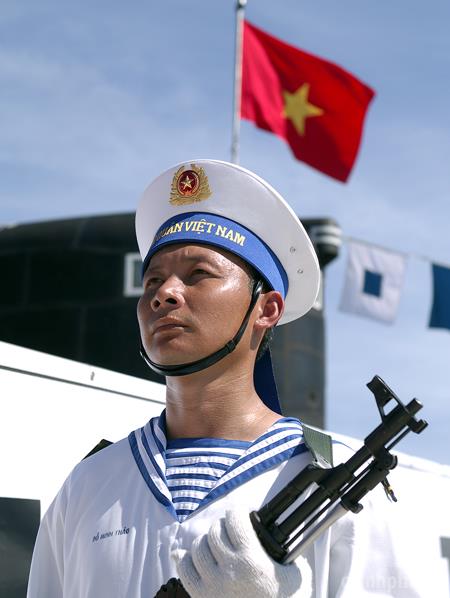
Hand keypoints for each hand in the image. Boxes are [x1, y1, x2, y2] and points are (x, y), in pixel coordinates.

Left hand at [173, 509, 311, 597]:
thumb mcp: (297, 574)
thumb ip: (287, 551)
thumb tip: (277, 532)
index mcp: (252, 561)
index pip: (234, 519)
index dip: (239, 511)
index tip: (243, 513)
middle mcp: (229, 571)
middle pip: (214, 531)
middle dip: (223, 525)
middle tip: (231, 529)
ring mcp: (212, 586)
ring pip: (198, 547)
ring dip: (206, 541)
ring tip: (216, 543)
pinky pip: (185, 570)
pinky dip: (186, 559)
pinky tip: (192, 555)